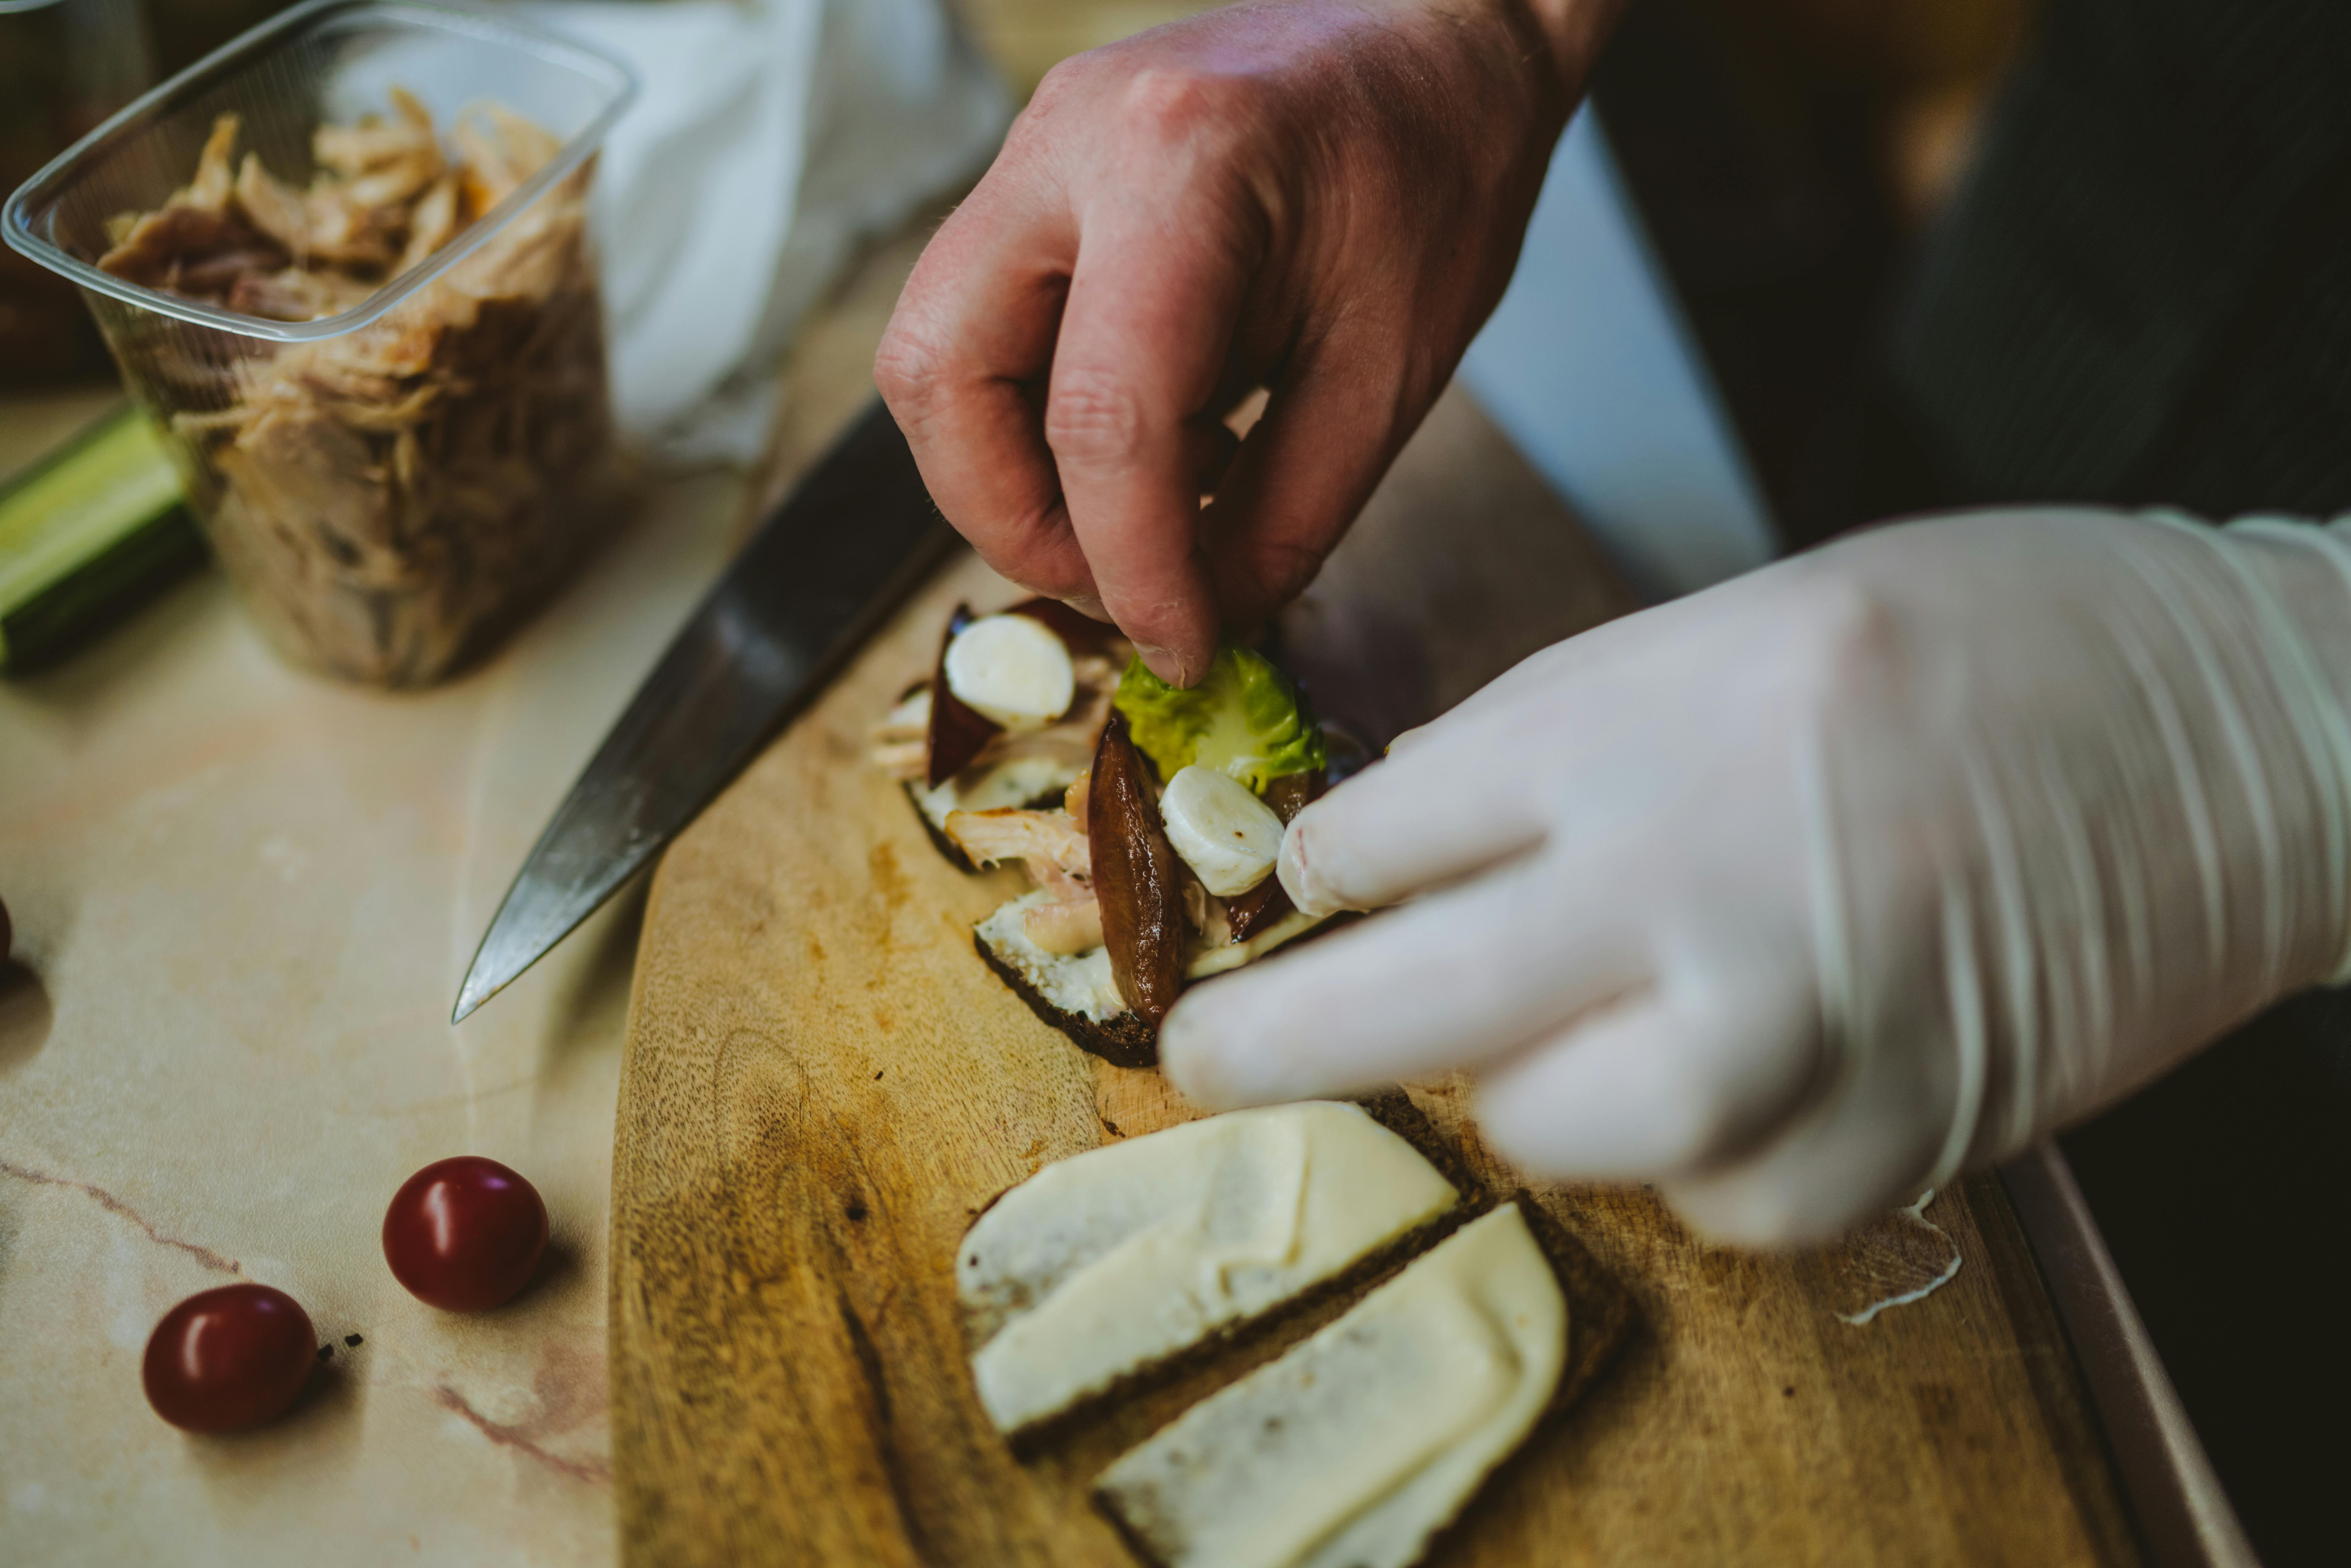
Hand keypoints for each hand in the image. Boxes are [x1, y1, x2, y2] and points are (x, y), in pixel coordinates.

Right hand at [875, 0, 1617, 684]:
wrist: (1437, 38)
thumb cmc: (1436, 175)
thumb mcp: (1389, 373)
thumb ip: (1283, 518)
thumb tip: (1202, 624)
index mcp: (1181, 168)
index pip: (1103, 418)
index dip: (1132, 567)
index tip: (1182, 644)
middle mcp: (1070, 142)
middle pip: (942, 376)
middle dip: (1012, 521)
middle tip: (1117, 586)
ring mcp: (1034, 148)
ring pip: (934, 358)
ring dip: (1010, 477)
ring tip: (1143, 511)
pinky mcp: (1031, 179)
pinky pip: (981, 328)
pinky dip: (1037, 420)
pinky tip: (1151, 440)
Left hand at [1161, 508, 2350, 1242]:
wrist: (2232, 722)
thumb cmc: (1976, 645)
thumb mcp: (1733, 626)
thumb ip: (1554, 742)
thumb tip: (1390, 841)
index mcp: (1663, 728)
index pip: (1396, 834)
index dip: (1321, 873)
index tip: (1295, 897)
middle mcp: (1714, 887)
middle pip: (1418, 1006)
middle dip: (1277, 1046)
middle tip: (1197, 1065)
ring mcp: (1809, 1029)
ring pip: (1563, 1134)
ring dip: (1528, 1096)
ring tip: (1572, 1029)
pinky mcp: (1900, 1134)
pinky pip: (1718, 1199)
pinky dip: (1693, 1152)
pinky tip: (1735, 1068)